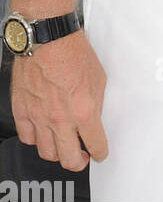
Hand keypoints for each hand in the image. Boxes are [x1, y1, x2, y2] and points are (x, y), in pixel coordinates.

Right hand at [11, 28, 107, 170]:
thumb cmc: (72, 52)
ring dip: (57, 153)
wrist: (48, 38)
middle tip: (82, 158)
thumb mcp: (99, 78)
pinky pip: (27, 137)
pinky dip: (36, 139)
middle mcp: (61, 118)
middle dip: (79, 162)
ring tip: (63, 147)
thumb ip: (96, 103)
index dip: (100, 152)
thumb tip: (95, 116)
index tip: (100, 152)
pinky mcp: (22, 110)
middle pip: (69, 159)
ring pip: (47, 152)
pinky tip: (42, 134)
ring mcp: (39, 117)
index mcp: (84, 111)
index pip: (96, 144)